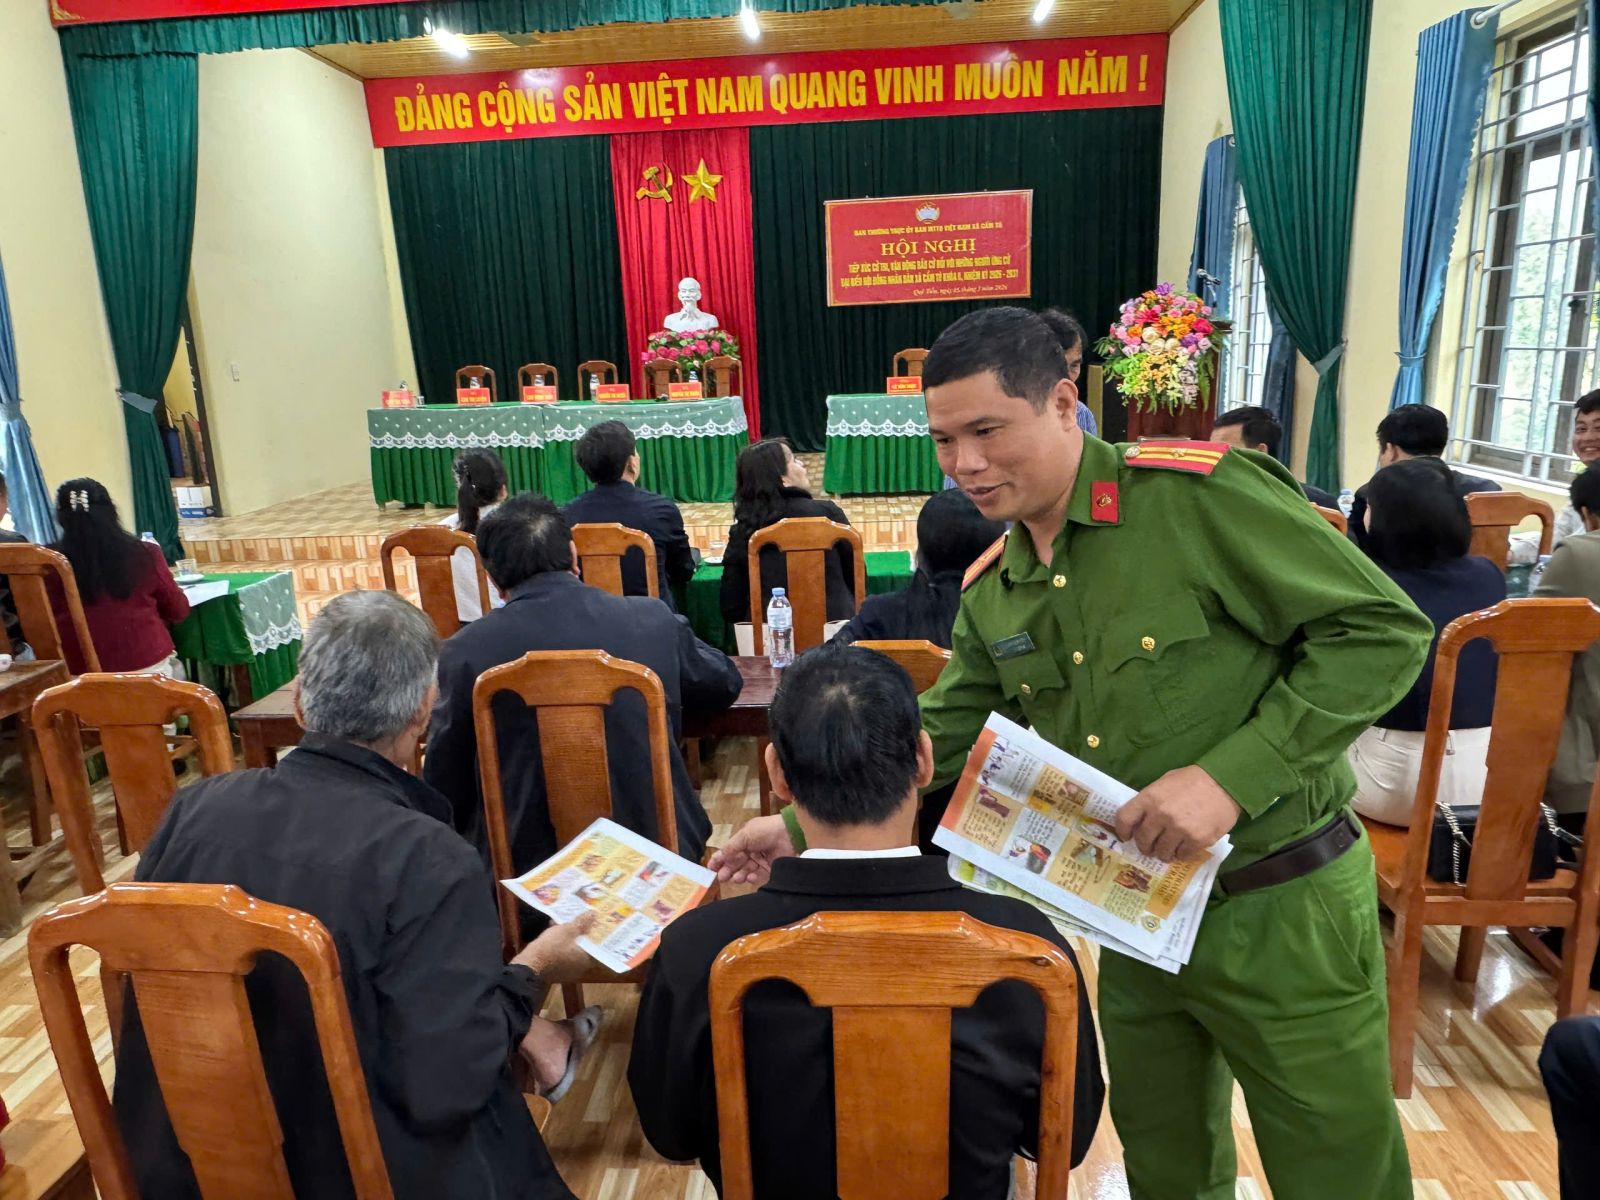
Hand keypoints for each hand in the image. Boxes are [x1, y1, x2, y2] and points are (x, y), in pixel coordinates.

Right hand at [514, 911, 597, 982]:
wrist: (529, 965)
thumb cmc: (551, 947)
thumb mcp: (567, 930)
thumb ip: (581, 923)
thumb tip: (594, 914)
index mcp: (586, 958)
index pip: (595, 944)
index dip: (592, 932)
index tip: (590, 922)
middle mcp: (580, 967)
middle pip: (582, 946)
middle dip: (577, 933)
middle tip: (574, 920)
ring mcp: (567, 971)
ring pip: (570, 950)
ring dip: (566, 938)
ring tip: (559, 924)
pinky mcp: (555, 971)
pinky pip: (561, 955)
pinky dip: (558, 945)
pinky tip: (551, 933)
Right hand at [705, 813, 797, 884]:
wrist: (790, 834)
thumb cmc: (765, 831)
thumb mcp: (745, 835)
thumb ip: (731, 847)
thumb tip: (718, 857)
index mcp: (744, 840)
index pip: (728, 851)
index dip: (719, 860)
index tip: (710, 869)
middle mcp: (751, 850)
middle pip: (736, 863)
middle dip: (728, 870)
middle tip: (721, 877)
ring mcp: (761, 860)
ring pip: (745, 870)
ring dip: (739, 875)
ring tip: (735, 878)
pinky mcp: (770, 869)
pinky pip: (758, 875)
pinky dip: (752, 877)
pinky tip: (748, 877)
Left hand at [1114, 766, 1240, 862]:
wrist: (1224, 783)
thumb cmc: (1193, 780)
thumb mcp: (1165, 782)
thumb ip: (1151, 799)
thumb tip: (1141, 818)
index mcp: (1150, 798)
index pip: (1125, 819)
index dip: (1122, 831)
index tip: (1126, 837)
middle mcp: (1161, 815)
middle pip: (1143, 840)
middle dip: (1144, 846)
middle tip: (1149, 847)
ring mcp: (1179, 829)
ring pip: (1162, 852)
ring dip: (1162, 853)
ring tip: (1167, 850)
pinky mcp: (1196, 841)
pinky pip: (1181, 855)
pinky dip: (1180, 854)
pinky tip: (1183, 848)